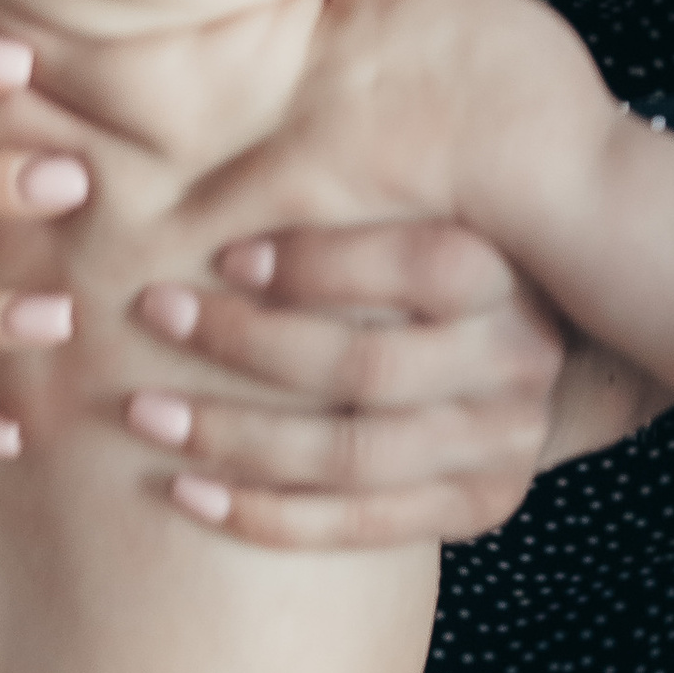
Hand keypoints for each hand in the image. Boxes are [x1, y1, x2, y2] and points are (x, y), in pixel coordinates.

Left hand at [129, 222, 647, 550]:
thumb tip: (207, 145)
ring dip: (234, 439)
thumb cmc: (431, 250)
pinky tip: (186, 494)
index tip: (222, 255)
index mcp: (507, 270)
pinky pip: (360, 527)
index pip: (422, 266)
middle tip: (155, 313)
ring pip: (352, 456)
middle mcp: (517, 360)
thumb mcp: (421, 197)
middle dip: (245, 343)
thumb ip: (344, 172)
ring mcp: (502, 441)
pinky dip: (265, 516)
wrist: (527, 348)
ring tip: (145, 414)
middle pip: (370, 367)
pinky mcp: (478, 504)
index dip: (318, 263)